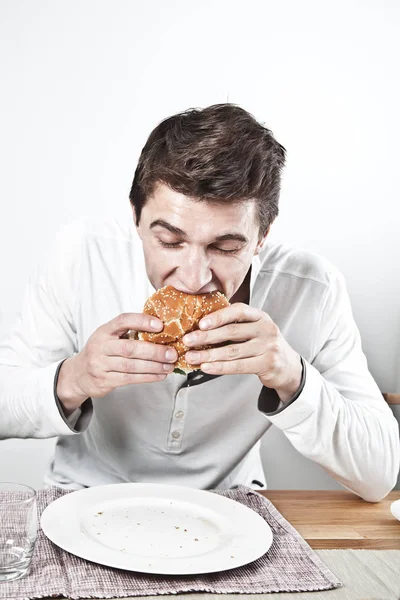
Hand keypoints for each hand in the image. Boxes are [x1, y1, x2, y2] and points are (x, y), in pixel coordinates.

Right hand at [57, 313, 176, 412]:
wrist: (78, 374)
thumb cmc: (101, 352)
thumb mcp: (109, 337)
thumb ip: (128, 332)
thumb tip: (162, 330)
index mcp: (104, 330)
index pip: (123, 321)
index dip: (141, 321)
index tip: (160, 325)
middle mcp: (100, 346)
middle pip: (130, 348)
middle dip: (154, 351)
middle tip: (172, 353)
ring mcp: (100, 364)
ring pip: (131, 366)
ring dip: (154, 366)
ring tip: (169, 366)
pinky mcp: (104, 380)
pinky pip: (129, 379)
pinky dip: (147, 377)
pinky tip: (160, 375)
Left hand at [182, 303, 301, 402]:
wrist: (287, 366)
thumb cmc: (263, 345)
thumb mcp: (254, 329)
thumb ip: (235, 325)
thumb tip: (199, 327)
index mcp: (260, 316)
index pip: (238, 311)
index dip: (218, 316)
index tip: (200, 323)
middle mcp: (266, 329)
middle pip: (231, 331)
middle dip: (206, 337)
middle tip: (187, 340)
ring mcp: (268, 347)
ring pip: (232, 351)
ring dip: (208, 355)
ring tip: (191, 357)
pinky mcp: (267, 364)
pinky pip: (238, 366)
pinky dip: (219, 367)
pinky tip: (206, 367)